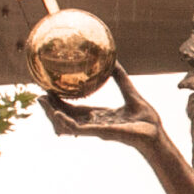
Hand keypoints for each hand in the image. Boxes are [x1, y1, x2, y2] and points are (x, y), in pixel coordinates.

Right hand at [44, 69, 164, 151]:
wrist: (155, 133)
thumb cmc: (147, 119)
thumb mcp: (130, 93)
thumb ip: (121, 78)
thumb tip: (114, 60)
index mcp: (101, 117)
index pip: (76, 110)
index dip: (62, 102)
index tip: (50, 91)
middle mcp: (95, 124)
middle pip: (67, 117)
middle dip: (52, 109)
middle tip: (38, 97)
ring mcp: (96, 129)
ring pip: (68, 124)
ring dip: (54, 114)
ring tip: (43, 102)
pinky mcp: (99, 133)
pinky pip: (79, 128)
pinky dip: (66, 122)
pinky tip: (57, 114)